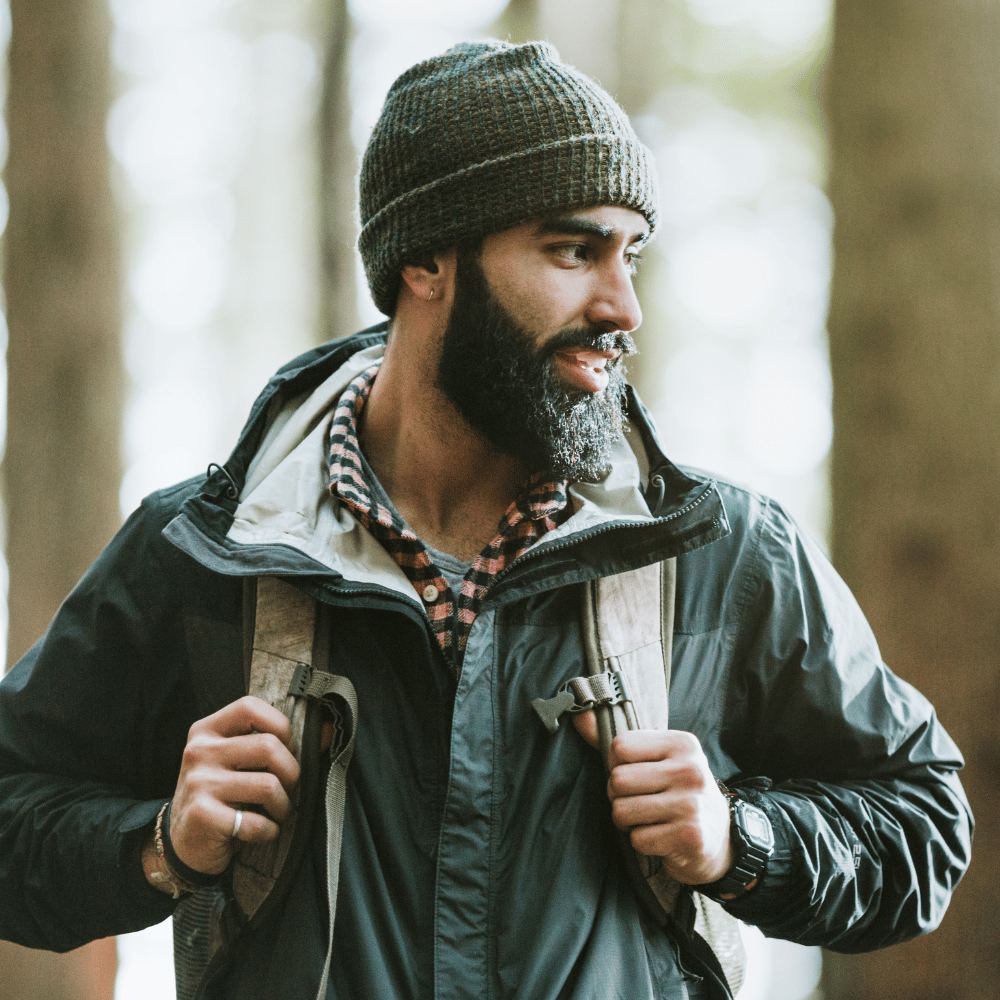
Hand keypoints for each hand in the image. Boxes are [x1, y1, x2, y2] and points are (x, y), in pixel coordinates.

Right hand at [146, 696, 300, 883]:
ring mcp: (198, 783)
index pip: (250, 707)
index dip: (279, 725)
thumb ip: (277, 743)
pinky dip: (269, 830)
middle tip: (288, 789)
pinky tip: (262, 831)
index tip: (286, 748)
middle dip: (291, 773)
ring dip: (284, 806)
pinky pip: (256, 821)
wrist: (182, 843)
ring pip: (268, 785)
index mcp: (207, 730)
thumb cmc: (222, 795)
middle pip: (268, 746)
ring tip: (278, 813)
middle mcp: (199, 752)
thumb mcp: (240, 762)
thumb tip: (329, 730)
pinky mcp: (202, 816)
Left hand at [572, 712, 732, 884]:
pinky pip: (637, 839)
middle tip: (640, 801)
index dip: (617, 765)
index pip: (620, 746)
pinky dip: (642, 842)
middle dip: (619, 796)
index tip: (636, 774)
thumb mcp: (658, 760)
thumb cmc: (678, 792)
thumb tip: (578, 713)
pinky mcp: (689, 837)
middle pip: (618, 779)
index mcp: (682, 744)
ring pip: (622, 811)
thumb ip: (618, 741)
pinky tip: (662, 837)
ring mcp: (692, 804)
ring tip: (648, 819)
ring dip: (628, 821)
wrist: (720, 838)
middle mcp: (690, 770)